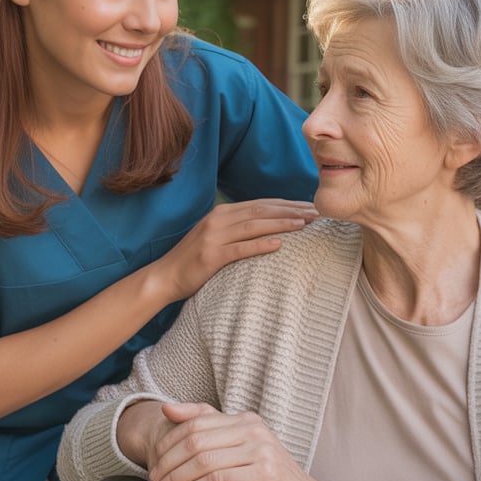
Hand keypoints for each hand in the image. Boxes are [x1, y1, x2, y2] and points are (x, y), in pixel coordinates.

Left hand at [149, 404, 347, 480]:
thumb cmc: (267, 480)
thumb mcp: (238, 451)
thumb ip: (207, 430)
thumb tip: (167, 407)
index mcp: (245, 419)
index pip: (196, 421)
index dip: (170, 440)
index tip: (153, 459)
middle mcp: (253, 428)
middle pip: (196, 439)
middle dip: (169, 460)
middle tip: (153, 478)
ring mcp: (260, 449)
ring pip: (203, 459)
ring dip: (177, 477)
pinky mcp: (263, 473)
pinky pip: (217, 479)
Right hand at [151, 199, 317, 302]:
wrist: (164, 276)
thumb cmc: (193, 260)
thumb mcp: (215, 236)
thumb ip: (236, 228)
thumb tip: (266, 226)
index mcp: (221, 213)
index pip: (260, 204)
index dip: (286, 204)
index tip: (308, 206)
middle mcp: (218, 220)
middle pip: (261, 211)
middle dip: (291, 210)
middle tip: (315, 213)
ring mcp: (214, 237)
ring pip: (254, 226)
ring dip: (281, 223)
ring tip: (303, 224)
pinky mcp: (211, 256)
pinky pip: (240, 249)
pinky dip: (261, 245)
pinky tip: (278, 245)